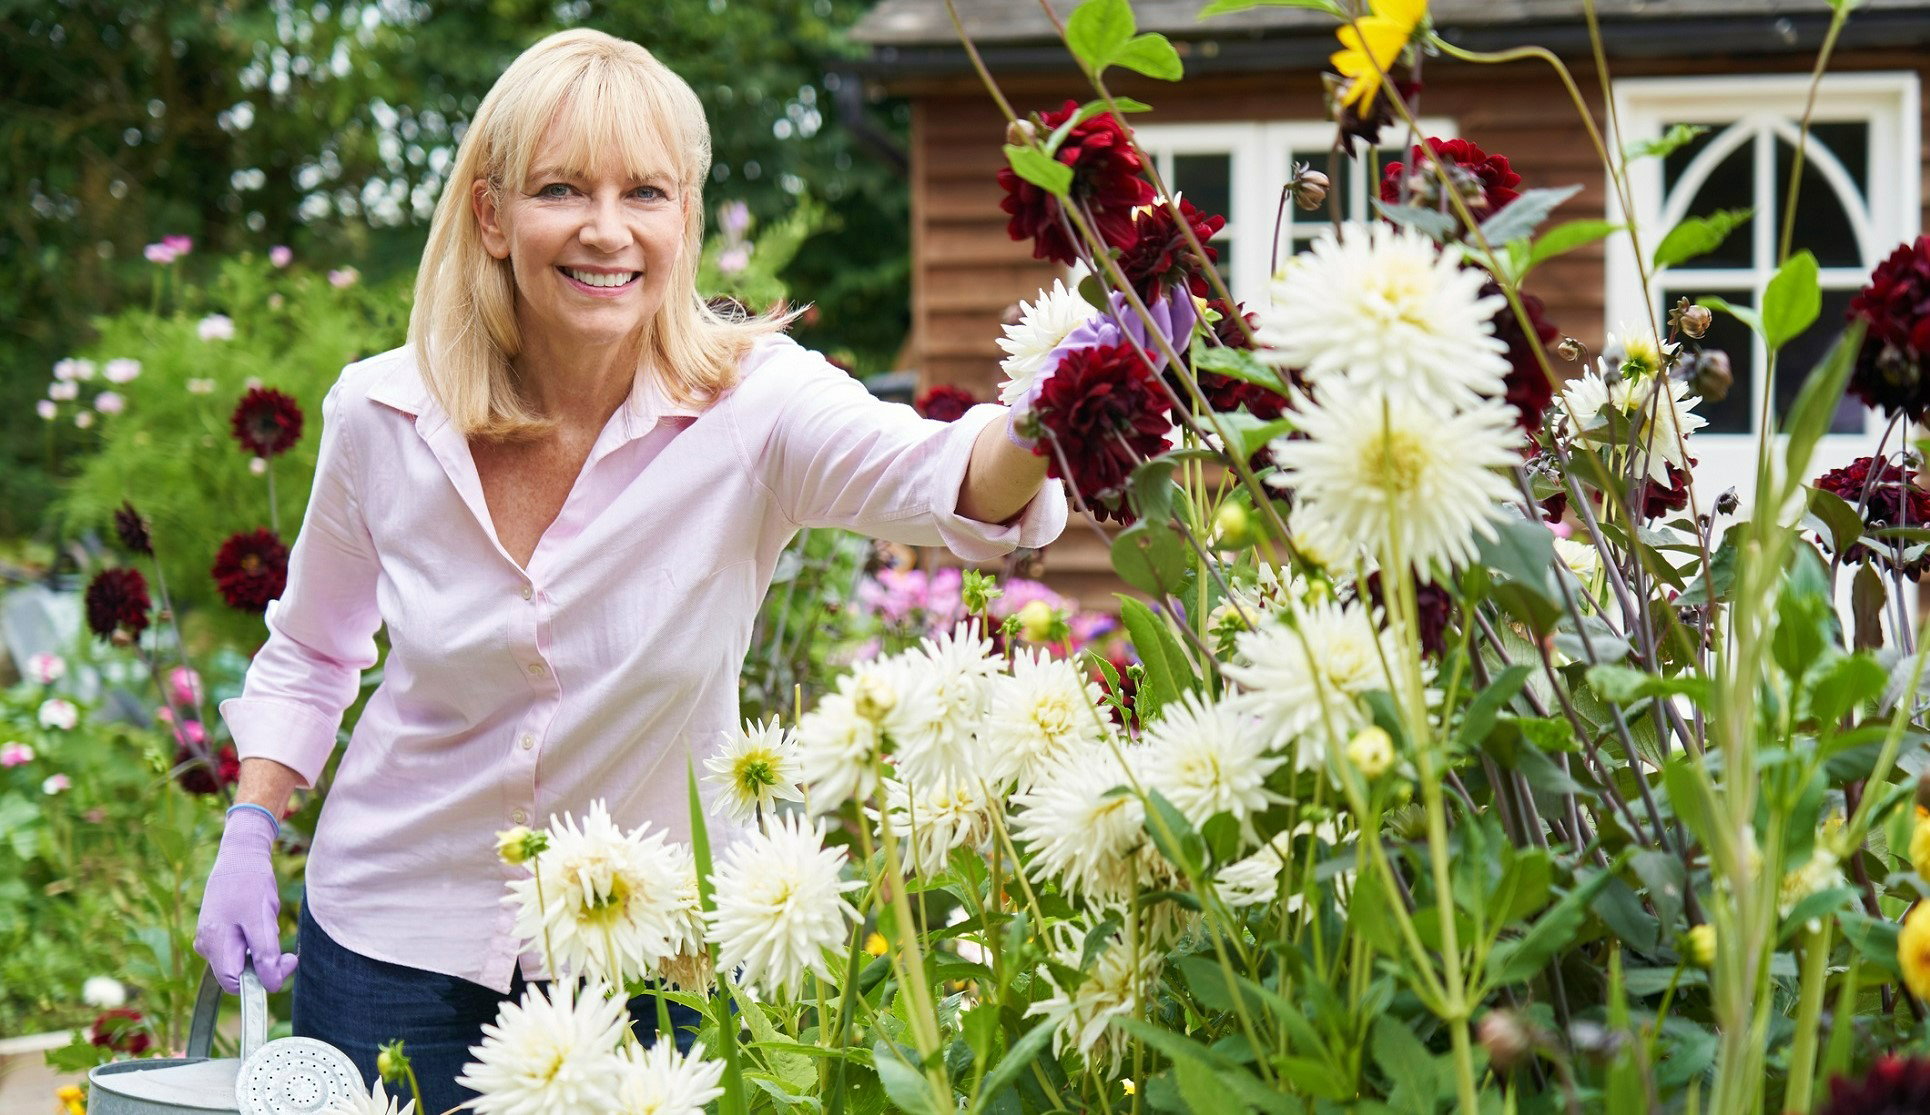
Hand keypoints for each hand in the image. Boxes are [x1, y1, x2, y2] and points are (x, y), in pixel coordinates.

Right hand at [193, 808, 298, 993]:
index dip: (262, 980)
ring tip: (265, 919)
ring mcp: (210, 937)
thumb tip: (271, 984)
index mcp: (213, 944)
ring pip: (241, 958)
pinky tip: (258, 918)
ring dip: (260, 946)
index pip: (235, 983)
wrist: (241, 854)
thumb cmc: (250, 882)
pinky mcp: (218, 929)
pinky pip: (240, 944)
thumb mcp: (262, 919)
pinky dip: (254, 937)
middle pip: (239, 972)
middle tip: (277, 935)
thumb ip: (265, 954)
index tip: (286, 961)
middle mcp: (206, 945)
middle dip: (263, 959)